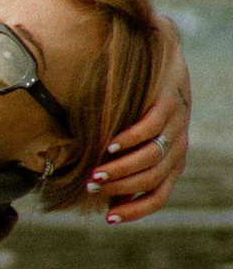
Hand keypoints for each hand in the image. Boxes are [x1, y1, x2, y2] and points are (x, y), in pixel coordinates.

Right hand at [87, 27, 191, 222]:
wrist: (165, 51)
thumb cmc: (144, 99)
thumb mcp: (143, 134)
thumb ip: (128, 159)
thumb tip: (100, 189)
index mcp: (173, 161)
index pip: (157, 196)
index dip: (135, 211)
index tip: (107, 218)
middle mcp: (178, 147)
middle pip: (151, 178)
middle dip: (119, 187)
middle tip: (90, 186)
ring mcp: (177, 125)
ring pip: (150, 157)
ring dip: (120, 168)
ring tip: (94, 171)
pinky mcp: (168, 102)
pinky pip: (149, 127)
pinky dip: (128, 139)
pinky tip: (108, 144)